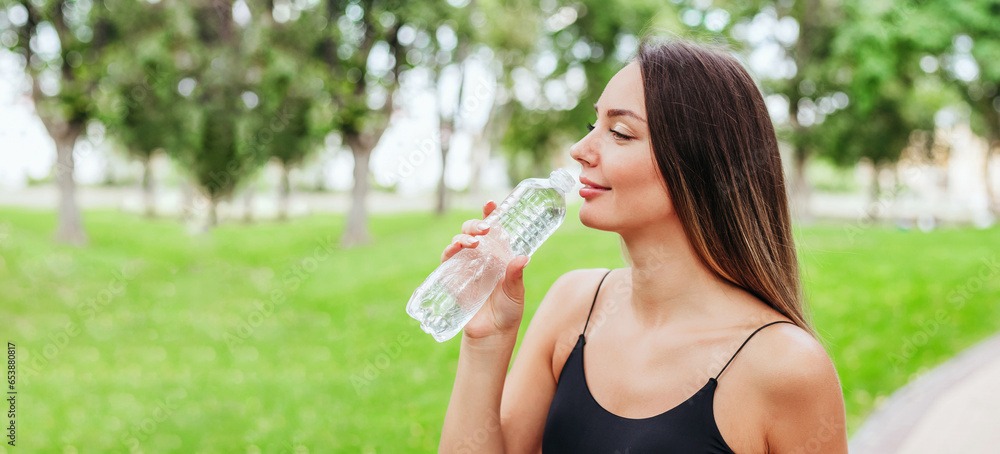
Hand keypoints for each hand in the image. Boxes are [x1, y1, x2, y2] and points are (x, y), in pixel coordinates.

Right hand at [440, 200, 530, 339]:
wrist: (492, 334)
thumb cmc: (508, 312)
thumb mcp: (515, 292)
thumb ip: (516, 276)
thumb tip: (524, 257)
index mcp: (498, 255)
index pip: (493, 230)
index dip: (490, 214)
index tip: (490, 204)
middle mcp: (480, 257)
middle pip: (473, 231)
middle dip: (475, 224)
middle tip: (484, 228)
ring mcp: (465, 266)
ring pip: (459, 241)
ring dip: (463, 237)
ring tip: (473, 243)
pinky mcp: (452, 278)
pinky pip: (447, 259)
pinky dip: (450, 251)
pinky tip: (455, 249)